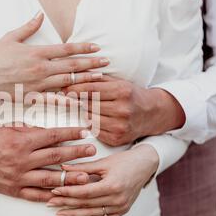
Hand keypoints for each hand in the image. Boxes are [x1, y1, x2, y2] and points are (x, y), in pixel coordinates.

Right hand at [0, 12, 109, 106]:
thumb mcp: (11, 37)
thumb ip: (29, 27)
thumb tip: (40, 14)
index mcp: (37, 53)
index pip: (66, 49)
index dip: (83, 48)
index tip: (96, 47)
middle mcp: (40, 68)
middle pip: (71, 66)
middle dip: (91, 63)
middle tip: (106, 62)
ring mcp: (38, 84)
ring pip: (67, 81)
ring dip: (85, 79)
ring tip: (100, 78)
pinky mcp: (33, 96)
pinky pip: (54, 99)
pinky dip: (68, 99)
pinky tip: (81, 100)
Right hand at [0, 126, 96, 201]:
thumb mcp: (10, 129)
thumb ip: (32, 132)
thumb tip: (52, 133)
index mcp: (21, 142)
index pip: (52, 136)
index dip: (70, 134)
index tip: (85, 131)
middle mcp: (21, 160)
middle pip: (55, 157)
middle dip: (76, 153)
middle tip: (92, 150)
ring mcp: (18, 177)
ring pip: (49, 179)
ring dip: (69, 177)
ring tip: (86, 176)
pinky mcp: (13, 190)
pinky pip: (35, 195)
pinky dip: (51, 195)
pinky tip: (64, 193)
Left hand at [46, 144, 158, 215]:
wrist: (145, 165)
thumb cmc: (124, 160)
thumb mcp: (103, 162)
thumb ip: (83, 167)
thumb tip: (63, 168)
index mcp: (112, 185)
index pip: (85, 192)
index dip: (68, 192)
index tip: (54, 191)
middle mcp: (117, 198)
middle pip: (86, 204)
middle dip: (67, 203)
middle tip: (50, 203)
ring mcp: (121, 206)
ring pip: (93, 213)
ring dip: (75, 214)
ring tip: (59, 214)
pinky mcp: (123, 210)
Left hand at [63, 76, 184, 145]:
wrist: (152, 114)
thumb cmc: (131, 95)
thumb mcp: (118, 82)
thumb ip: (97, 79)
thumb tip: (73, 76)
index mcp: (123, 92)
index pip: (91, 89)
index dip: (75, 89)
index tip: (63, 88)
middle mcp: (123, 109)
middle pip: (89, 105)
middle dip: (76, 101)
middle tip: (64, 98)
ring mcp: (120, 126)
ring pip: (90, 118)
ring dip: (82, 113)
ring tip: (79, 108)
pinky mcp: (117, 139)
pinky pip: (94, 131)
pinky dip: (90, 125)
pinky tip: (90, 119)